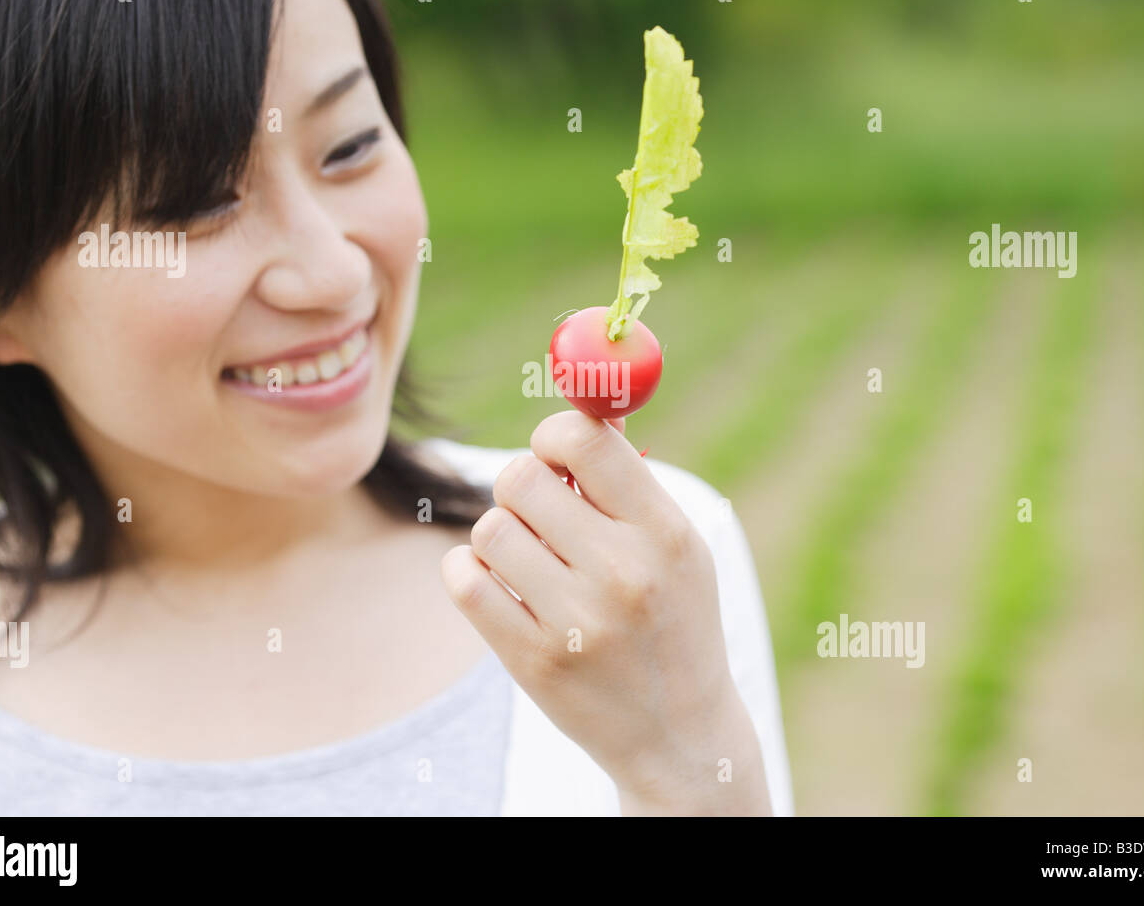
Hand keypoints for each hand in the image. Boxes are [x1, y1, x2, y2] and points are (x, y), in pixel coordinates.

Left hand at [440, 411, 771, 814]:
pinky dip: (469, 572)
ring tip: (528, 560)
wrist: (680, 734)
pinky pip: (463, 580)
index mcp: (666, 533)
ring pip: (489, 528)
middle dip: (521, 486)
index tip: (553, 452)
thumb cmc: (675, 620)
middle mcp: (624, 574)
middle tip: (538, 512)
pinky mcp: (533, 662)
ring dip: (499, 535)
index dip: (553, 433)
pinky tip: (498, 583)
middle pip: (521, 478)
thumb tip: (581, 409)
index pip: (586, 440)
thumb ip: (626, 482)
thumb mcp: (678, 547)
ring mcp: (576, 623)